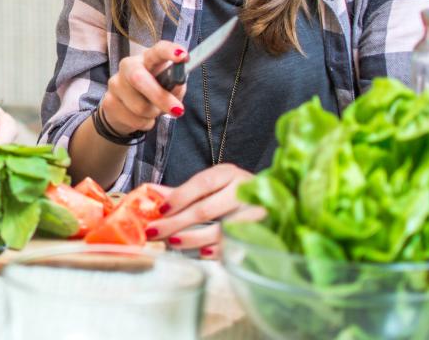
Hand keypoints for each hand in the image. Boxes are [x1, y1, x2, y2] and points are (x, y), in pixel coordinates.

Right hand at [99, 41, 187, 134]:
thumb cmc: (151, 93)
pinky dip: (144, 123)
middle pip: (139, 78)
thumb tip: (178, 85)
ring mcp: (115, 84)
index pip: (157, 50)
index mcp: (147, 59)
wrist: (122, 109)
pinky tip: (141, 118)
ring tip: (153, 111)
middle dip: (160, 96)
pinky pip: (134, 120)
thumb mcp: (168, 88)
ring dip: (153, 114)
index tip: (183, 56)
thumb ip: (175, 85)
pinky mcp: (108, 102)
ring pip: (139, 106)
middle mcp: (128, 66)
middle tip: (178, 110)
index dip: (169, 51)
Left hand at [144, 164, 262, 257]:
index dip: (179, 197)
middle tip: (155, 232)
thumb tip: (152, 192)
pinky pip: (234, 245)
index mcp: (228, 174)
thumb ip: (183, 192)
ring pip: (219, 230)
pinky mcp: (262, 234)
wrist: (276, 204)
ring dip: (192, 239)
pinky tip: (201, 253)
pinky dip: (215, 250)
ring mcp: (255, 213)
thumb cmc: (234, 195)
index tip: (160, 210)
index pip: (202, 183)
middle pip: (205, 209)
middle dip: (176, 223)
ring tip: (173, 243)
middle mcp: (243, 190)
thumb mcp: (212, 186)